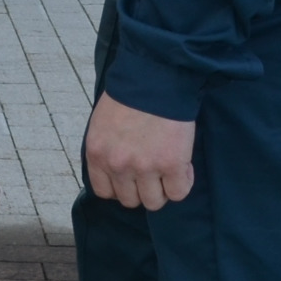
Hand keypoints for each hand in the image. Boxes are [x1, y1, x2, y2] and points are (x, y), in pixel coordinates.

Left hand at [83, 94, 194, 209]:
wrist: (156, 78)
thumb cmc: (130, 95)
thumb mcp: (103, 124)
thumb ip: (107, 149)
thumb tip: (117, 171)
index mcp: (97, 154)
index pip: (104, 192)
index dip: (120, 188)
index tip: (131, 180)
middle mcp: (118, 165)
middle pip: (130, 200)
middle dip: (142, 190)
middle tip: (153, 174)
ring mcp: (144, 167)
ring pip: (154, 202)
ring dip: (163, 190)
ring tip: (169, 171)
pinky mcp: (171, 165)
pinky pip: (178, 192)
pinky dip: (183, 182)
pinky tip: (183, 167)